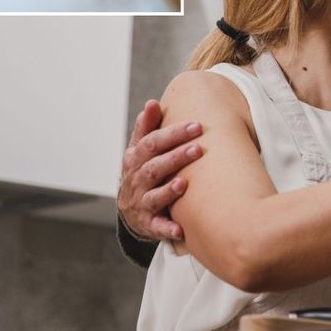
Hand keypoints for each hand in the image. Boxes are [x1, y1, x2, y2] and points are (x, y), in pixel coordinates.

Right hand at [117, 99, 202, 240]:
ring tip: (185, 182)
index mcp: (134, 159)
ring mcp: (139, 203)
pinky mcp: (147, 224)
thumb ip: (147, 128)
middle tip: (198, 148)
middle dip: (175, 157)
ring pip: (153, 195)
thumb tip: (152, 103)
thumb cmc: (142, 172)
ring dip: (168, 190)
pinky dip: (166, 228)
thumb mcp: (141, 150)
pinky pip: (156, 227)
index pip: (150, 143)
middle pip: (153, 167)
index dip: (172, 134)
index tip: (195, 125)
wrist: (131, 209)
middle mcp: (135, 180)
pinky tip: (179, 228)